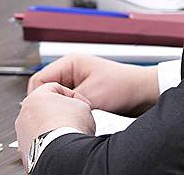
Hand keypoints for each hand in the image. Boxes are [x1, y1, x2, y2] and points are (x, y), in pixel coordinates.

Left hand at [15, 82, 94, 167]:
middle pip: (44, 109)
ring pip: (39, 127)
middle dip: (60, 113)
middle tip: (74, 119)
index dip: (72, 96)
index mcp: (36, 96)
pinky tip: (60, 146)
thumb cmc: (70, 127)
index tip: (81, 104)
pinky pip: (37, 144)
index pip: (55, 88)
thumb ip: (75, 102)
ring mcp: (22, 133)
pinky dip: (47, 144)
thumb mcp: (82, 105)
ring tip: (68, 135)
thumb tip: (76, 110)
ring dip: (52, 130)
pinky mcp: (24, 151)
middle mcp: (24, 114)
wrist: (62, 152)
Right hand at [28, 54, 159, 115]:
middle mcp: (71, 72)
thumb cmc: (124, 87)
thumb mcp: (91, 96)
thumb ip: (66, 102)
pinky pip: (67, 106)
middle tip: (57, 117)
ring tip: (71, 117)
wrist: (145, 94)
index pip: (38, 80)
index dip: (39, 97)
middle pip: (46, 91)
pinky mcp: (83, 95)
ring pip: (56, 100)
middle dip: (50, 105)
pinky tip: (77, 119)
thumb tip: (47, 111)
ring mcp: (77, 84)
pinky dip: (70, 113)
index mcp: (69, 63)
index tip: (43, 112)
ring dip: (62, 110)